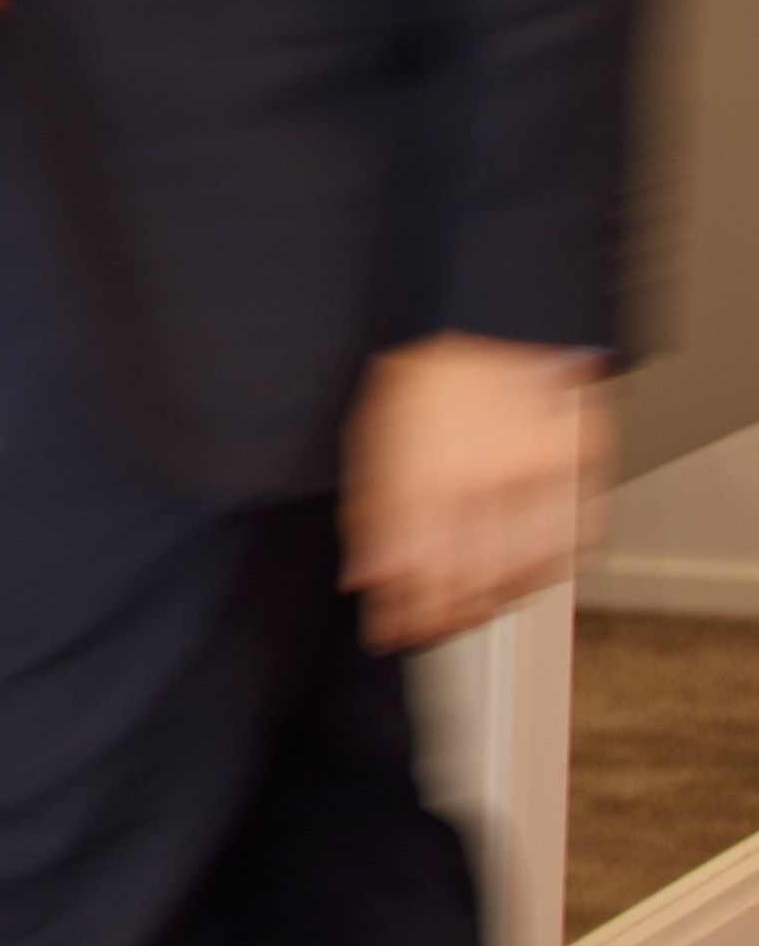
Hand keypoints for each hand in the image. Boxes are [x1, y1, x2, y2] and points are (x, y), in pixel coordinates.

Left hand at [343, 333, 607, 652]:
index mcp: (426, 467)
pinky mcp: (584, 461)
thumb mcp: (373, 431)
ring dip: (494, 601)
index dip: (403, 611)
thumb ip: (368, 510)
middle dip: (444, 616)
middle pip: (468, 577)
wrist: (495, 311)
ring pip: (524, 569)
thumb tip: (361, 577)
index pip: (415, 569)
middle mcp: (485, 474)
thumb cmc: (430, 371)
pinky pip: (575, 539)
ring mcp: (540, 469)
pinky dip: (549, 568)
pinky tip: (524, 577)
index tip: (391, 633)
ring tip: (471, 612)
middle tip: (429, 631)